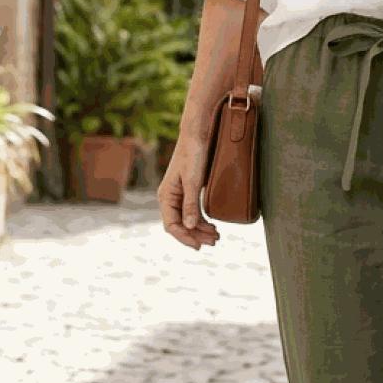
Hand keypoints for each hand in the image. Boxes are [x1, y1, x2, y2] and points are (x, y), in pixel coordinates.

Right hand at [158, 136, 219, 250]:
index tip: (198, 245)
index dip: (184, 237)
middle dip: (196, 235)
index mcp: (165, 197)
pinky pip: (193, 213)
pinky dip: (202, 221)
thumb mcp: (193, 181)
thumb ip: (191, 204)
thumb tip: (189, 226)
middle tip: (214, 242)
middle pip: (180, 226)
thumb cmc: (192, 156)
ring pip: (188, 221)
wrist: (197, 137)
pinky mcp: (189, 192)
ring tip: (216, 236)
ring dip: (201, 230)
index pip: (171, 226)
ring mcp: (179, 197)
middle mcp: (170, 199)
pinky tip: (213, 226)